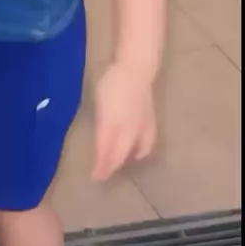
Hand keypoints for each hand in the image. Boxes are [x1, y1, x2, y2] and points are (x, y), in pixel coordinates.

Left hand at [91, 62, 156, 180]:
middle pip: (120, 153)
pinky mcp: (150, 121)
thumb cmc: (114, 83)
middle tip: (103, 175)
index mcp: (115, 124)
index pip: (106, 150)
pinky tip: (139, 153)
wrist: (136, 69)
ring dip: (125, 159)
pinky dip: (142, 151)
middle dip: (111, 166)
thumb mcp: (102, 104)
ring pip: (134, 149)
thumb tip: (102, 148)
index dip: (101, 165)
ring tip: (118, 165)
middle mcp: (130, 129)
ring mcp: (142, 125)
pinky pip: (147, 142)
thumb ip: (103, 127)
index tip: (94, 177)